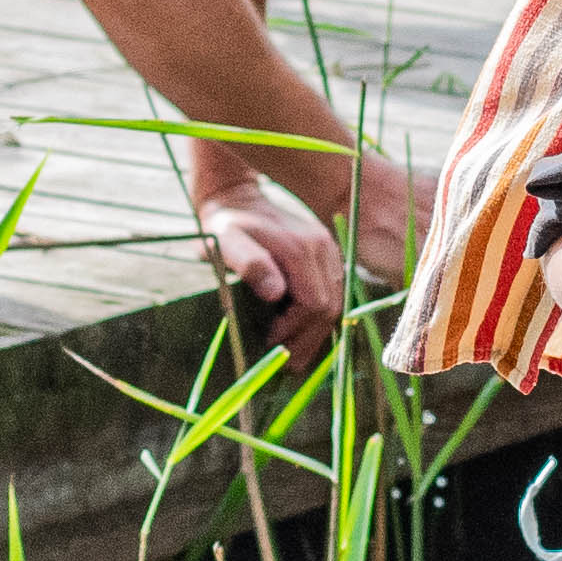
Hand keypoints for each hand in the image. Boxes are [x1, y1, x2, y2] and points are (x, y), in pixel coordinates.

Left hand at [195, 179, 349, 355]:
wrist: (236, 197)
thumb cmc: (226, 225)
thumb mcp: (227, 242)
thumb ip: (251, 264)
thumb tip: (276, 293)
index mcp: (302, 249)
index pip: (314, 304)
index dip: (294, 330)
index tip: (270, 343)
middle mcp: (323, 248)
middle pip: (330, 307)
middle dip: (307, 339)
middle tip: (284, 362)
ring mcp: (329, 250)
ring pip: (336, 302)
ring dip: (315, 332)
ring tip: (292, 353)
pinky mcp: (327, 254)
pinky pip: (333, 292)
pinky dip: (319, 316)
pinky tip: (299, 330)